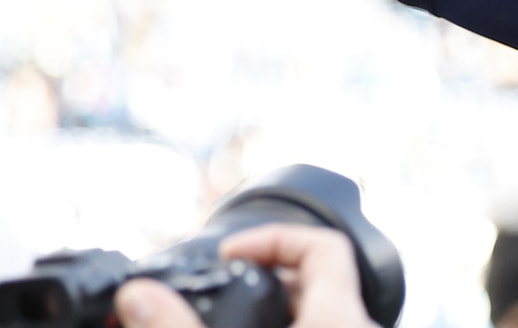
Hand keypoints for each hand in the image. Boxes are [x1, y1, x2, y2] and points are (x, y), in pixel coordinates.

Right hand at [114, 224, 378, 327]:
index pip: (325, 244)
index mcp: (340, 318)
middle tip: (214, 295)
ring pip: (314, 315)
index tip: (229, 252)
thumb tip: (137, 296)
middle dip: (258, 283)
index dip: (274, 238)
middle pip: (315, 282)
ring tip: (218, 319)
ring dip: (265, 315)